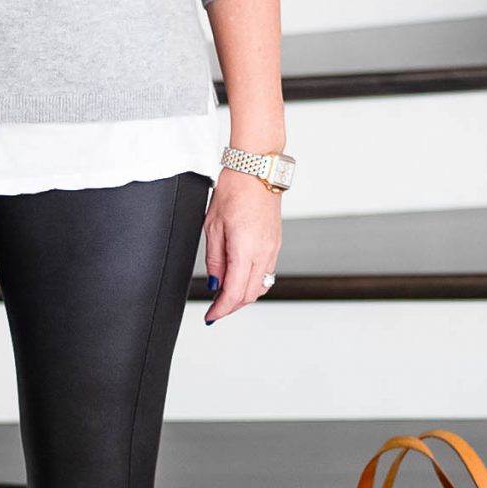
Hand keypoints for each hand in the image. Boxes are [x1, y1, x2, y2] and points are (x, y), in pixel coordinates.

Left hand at [202, 167, 281, 320]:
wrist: (257, 170)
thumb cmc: (234, 190)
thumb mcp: (213, 226)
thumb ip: (215, 259)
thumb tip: (215, 283)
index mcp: (246, 249)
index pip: (234, 293)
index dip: (221, 310)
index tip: (210, 316)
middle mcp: (264, 252)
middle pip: (249, 295)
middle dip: (231, 306)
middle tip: (214, 309)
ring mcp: (273, 249)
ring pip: (260, 286)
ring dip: (243, 296)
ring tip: (225, 296)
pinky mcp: (276, 244)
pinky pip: (267, 273)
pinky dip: (252, 283)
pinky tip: (240, 279)